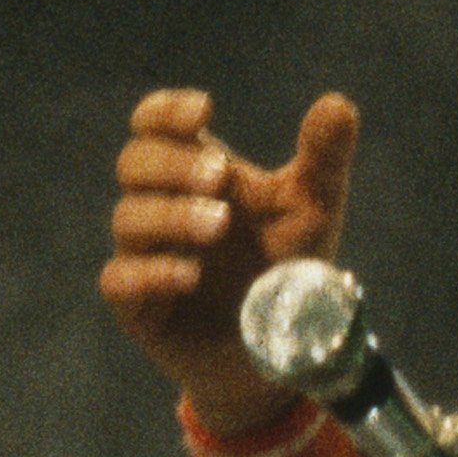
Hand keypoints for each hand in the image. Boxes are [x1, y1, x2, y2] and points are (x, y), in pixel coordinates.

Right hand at [101, 86, 360, 429]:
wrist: (286, 352)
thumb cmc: (290, 270)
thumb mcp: (314, 211)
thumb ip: (323, 159)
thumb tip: (337, 103)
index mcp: (195, 173)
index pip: (155, 125)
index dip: (166, 112)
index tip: (204, 112)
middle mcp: (163, 208)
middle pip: (135, 164)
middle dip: (173, 165)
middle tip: (220, 177)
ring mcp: (146, 256)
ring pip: (128, 218)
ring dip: (172, 215)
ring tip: (219, 224)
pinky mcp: (138, 308)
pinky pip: (119, 281)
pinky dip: (151, 272)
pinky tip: (190, 273)